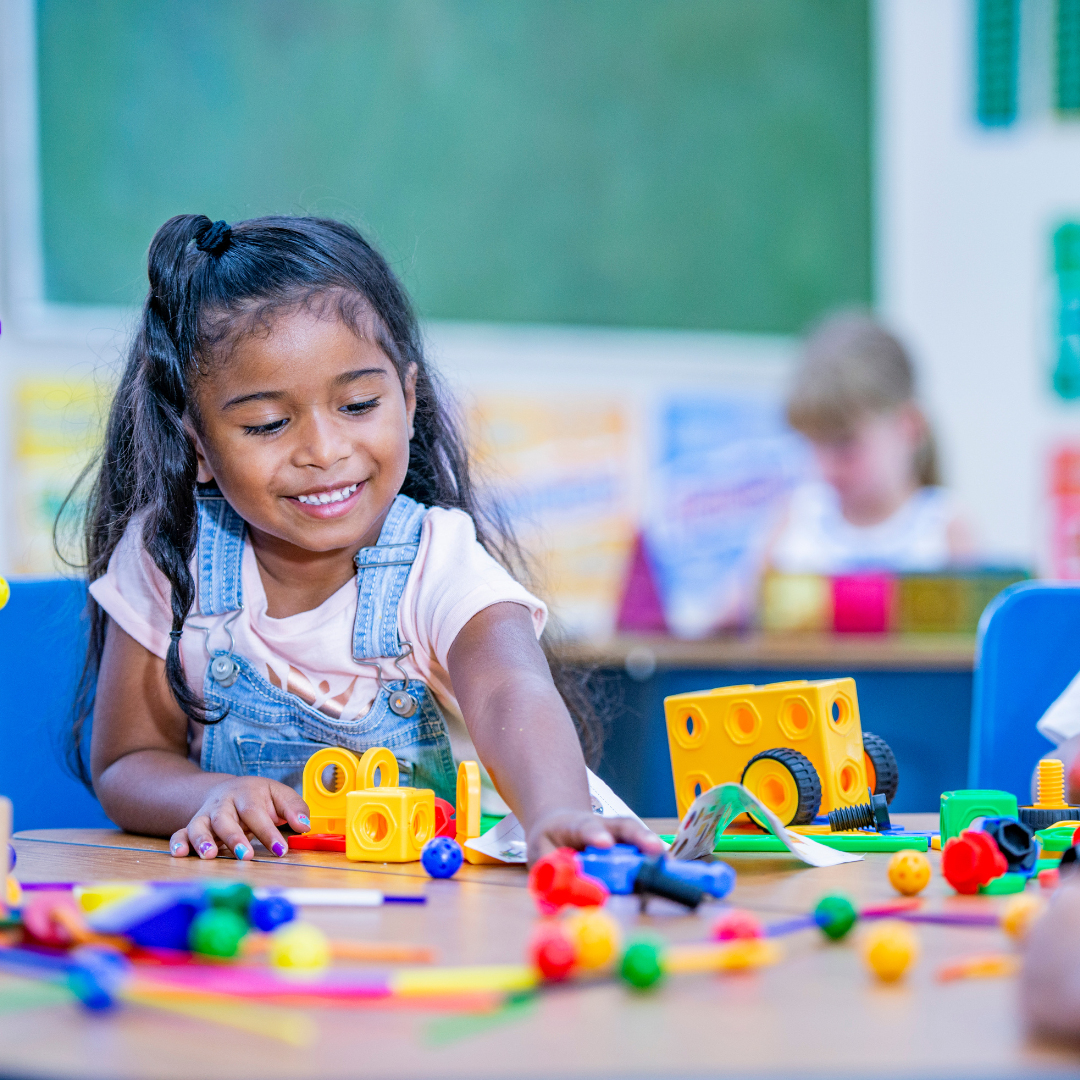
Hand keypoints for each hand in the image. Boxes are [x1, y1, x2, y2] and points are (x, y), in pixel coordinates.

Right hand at [168, 775, 309, 860]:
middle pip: (225, 818)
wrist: (229, 790)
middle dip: (235, 838)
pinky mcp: (192, 826)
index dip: (268, 831)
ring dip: (203, 840)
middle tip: (246, 855)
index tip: (281, 849)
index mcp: (246, 793)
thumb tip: (304, 826)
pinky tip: (180, 854)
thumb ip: (294, 808)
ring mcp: (205, 815)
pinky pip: (180, 833)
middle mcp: (222, 803)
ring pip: (200, 825)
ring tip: (210, 855)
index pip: (256, 811)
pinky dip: (178, 843)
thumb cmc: (258, 797)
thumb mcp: (279, 795)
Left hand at [526, 809, 665, 864]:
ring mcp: (618, 834)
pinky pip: (644, 852)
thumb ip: (550, 873)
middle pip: (622, 827)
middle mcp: (602, 826)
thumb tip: (564, 898)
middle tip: (654, 850)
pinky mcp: (628, 846)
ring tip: (668, 863)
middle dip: (638, 837)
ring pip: (638, 836)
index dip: (595, 835)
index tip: (605, 844)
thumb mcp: (540, 856)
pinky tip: (670, 871)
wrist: (558, 826)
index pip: (585, 827)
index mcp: (574, 826)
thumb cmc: (549, 842)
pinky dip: (656, 861)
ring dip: (653, 849)